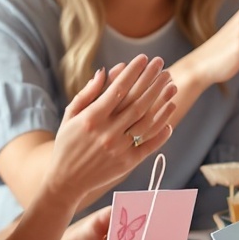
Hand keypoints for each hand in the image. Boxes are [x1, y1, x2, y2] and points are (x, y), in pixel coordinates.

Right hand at [48, 56, 177, 214]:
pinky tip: (170, 113)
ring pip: (147, 122)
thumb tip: (105, 71)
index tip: (144, 58)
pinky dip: (162, 130)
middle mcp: (107, 133)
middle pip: (137, 102)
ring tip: (172, 85)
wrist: (66, 181)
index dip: (132, 72)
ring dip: (162, 102)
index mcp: (92, 118)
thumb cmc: (67, 144)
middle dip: (152, 81)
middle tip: (163, 66)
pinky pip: (150, 144)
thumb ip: (87, 94)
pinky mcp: (128, 163)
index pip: (118, 89)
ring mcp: (119, 149)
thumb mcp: (70, 116)